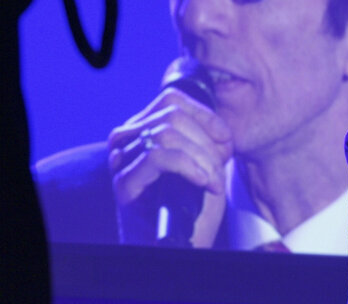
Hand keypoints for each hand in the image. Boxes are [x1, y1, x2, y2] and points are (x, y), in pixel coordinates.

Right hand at [108, 86, 231, 246]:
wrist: (181, 247)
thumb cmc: (194, 207)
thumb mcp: (205, 163)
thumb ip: (207, 139)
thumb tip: (221, 130)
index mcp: (143, 130)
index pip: (172, 100)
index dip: (205, 116)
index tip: (225, 140)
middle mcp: (126, 141)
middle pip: (172, 115)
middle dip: (206, 141)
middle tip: (220, 168)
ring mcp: (121, 161)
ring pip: (167, 134)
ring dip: (201, 158)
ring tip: (213, 182)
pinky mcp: (123, 183)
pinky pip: (157, 156)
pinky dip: (188, 167)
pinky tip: (203, 183)